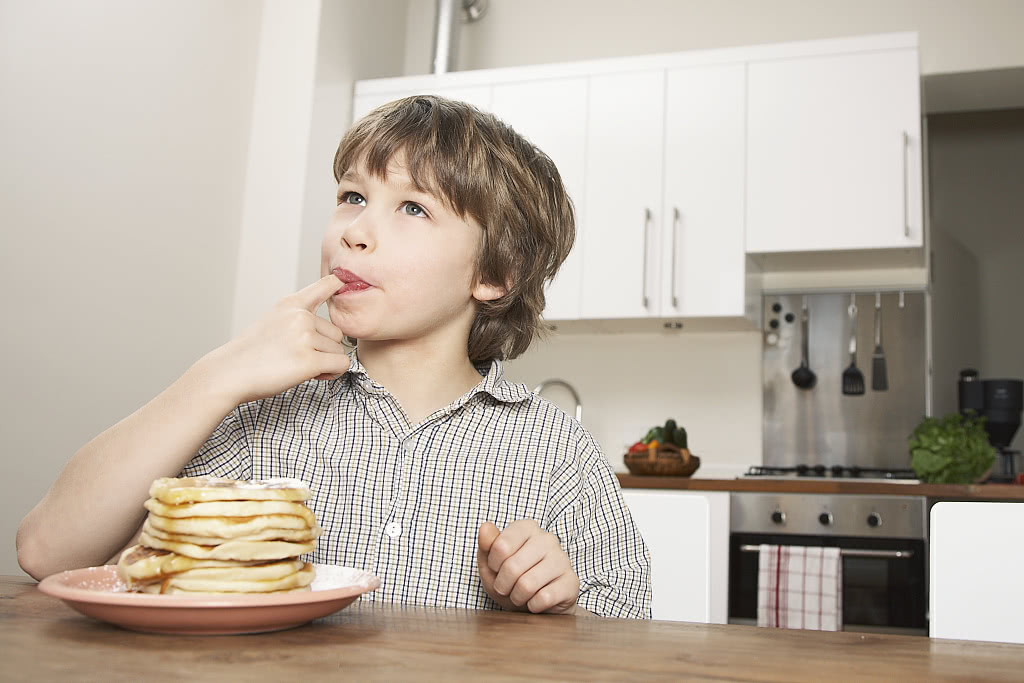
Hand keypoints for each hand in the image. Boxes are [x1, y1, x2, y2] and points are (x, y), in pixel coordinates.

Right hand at [202, 274, 350, 404]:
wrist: (228, 373)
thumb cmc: (250, 353)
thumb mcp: (272, 322)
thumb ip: (297, 317)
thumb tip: (326, 326)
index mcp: (291, 305)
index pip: (322, 287)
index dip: (335, 284)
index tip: (342, 279)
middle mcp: (300, 316)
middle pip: (337, 334)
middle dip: (325, 349)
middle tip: (299, 358)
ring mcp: (305, 337)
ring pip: (339, 351)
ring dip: (326, 363)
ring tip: (298, 366)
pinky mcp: (309, 360)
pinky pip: (341, 365)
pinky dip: (331, 374)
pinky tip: (313, 375)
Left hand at [477, 520, 579, 613]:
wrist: (538, 606)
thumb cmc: (512, 581)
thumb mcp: (491, 565)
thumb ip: (486, 545)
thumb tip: (485, 527)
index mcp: (527, 528)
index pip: (501, 546)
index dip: (493, 565)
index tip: (497, 570)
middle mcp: (548, 538)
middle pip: (512, 567)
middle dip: (503, 585)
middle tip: (506, 588)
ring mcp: (562, 559)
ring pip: (527, 584)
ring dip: (517, 597)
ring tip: (520, 596)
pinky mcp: (571, 582)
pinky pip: (544, 598)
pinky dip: (533, 606)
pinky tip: (536, 602)